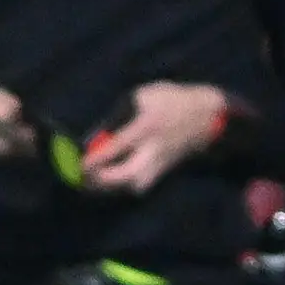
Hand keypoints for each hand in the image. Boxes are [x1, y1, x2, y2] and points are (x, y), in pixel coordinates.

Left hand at [81, 83, 230, 192]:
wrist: (207, 116)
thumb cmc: (171, 100)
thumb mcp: (142, 96)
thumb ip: (118, 115)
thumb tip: (96, 136)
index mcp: (146, 128)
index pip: (116, 148)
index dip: (94, 159)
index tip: (78, 165)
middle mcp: (153, 149)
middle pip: (126, 175)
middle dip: (102, 181)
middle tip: (83, 177)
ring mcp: (160, 162)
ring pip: (134, 185)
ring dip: (111, 187)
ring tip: (92, 182)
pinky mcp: (163, 170)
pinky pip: (140, 184)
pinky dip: (122, 186)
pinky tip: (110, 181)